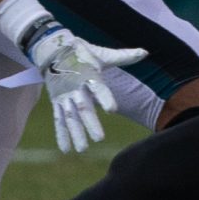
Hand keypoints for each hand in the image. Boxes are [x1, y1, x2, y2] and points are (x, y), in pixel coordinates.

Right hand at [27, 27, 147, 152]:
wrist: (53, 50)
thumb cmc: (83, 54)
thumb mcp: (102, 54)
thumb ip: (124, 57)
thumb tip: (145, 52)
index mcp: (89, 75)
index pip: (98, 87)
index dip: (104, 98)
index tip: (112, 109)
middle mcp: (75, 87)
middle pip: (83, 106)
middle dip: (90, 123)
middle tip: (100, 138)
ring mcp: (64, 96)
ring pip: (70, 116)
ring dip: (75, 133)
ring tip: (82, 149)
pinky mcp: (57, 101)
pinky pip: (58, 119)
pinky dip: (61, 134)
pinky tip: (65, 149)